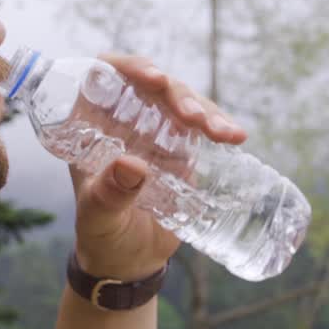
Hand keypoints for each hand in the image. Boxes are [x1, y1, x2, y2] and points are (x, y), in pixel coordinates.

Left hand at [70, 53, 248, 282]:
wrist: (130, 261)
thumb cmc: (102, 235)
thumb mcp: (99, 218)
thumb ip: (109, 195)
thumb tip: (132, 165)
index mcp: (92, 125)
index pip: (104, 76)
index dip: (127, 66)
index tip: (152, 76)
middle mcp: (125, 121)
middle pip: (152, 85)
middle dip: (175, 92)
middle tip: (191, 115)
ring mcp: (157, 132)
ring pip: (182, 102)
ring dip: (203, 108)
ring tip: (220, 131)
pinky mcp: (183, 148)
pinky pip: (203, 126)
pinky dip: (220, 126)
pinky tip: (236, 135)